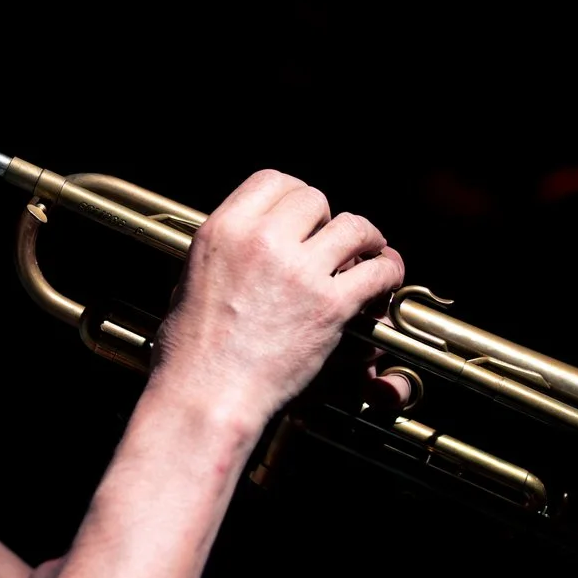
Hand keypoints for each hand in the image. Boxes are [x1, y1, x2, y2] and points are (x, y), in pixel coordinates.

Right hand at [149, 170, 405, 426]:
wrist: (206, 396)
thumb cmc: (190, 352)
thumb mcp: (189, 281)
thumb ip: (225, 253)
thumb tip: (247, 242)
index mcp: (223, 230)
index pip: (273, 181)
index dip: (295, 196)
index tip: (304, 216)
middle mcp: (261, 240)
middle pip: (314, 199)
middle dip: (327, 218)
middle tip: (332, 242)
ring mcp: (298, 271)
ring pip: (354, 227)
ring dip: (367, 239)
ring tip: (371, 252)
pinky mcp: (329, 305)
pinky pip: (377, 271)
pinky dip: (388, 271)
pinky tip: (385, 279)